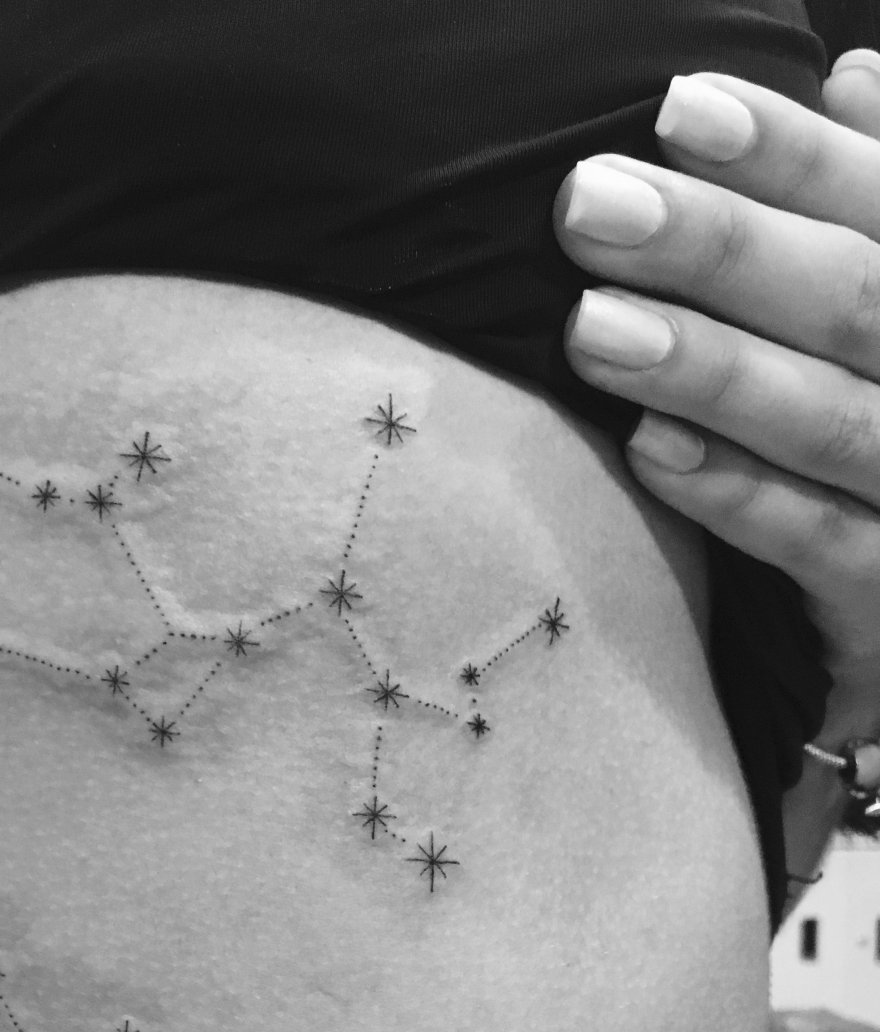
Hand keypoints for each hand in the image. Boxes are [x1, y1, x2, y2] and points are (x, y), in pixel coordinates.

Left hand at [553, 58, 879, 731]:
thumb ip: (876, 203)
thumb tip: (845, 80)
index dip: (790, 156)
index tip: (676, 110)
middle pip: (853, 300)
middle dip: (720, 248)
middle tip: (588, 204)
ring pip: (829, 420)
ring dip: (711, 369)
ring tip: (590, 326)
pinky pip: (819, 542)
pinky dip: (738, 496)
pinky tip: (649, 450)